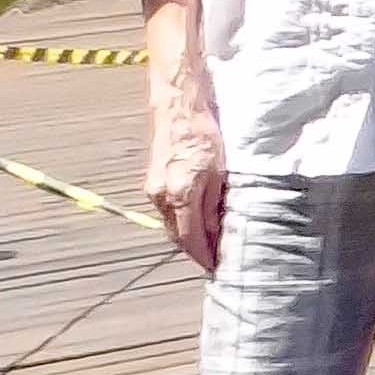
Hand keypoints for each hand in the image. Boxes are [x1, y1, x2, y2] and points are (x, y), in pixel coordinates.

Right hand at [143, 77, 227, 272]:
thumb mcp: (222, 171)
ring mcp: (153, 188)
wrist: (179, 106)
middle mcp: (161, 195)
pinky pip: (169, 210)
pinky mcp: (153, 180)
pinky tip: (198, 222)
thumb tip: (219, 232)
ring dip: (189, 237)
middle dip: (197, 251)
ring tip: (211, 245)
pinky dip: (182, 220)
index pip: (190, 239)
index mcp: (180, 194)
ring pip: (172, 224)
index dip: (204, 257)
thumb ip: (217, 204)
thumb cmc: (205, 133)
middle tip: (217, 262)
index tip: (218, 268)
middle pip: (178, 236)